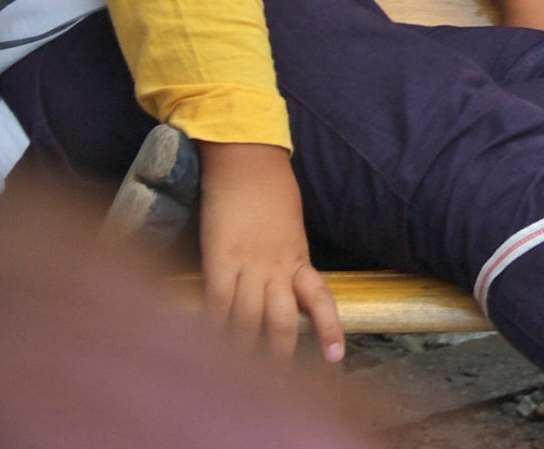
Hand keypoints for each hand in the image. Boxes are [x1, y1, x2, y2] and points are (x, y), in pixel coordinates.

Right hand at [196, 141, 342, 365]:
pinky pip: (217, 302)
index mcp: (299, 257)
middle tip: (276, 382)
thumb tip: (285, 278)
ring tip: (238, 373)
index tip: (335, 358)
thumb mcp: (289, 226)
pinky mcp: (219, 258)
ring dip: (242, 349)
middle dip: (279, 355)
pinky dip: (212, 326)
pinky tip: (207, 342)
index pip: (321, 300)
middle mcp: (278, 267)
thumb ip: (288, 255)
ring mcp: (248, 264)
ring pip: (248, 320)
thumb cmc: (270, 189)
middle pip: (282, 322)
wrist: (248, 159)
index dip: (330, 330)